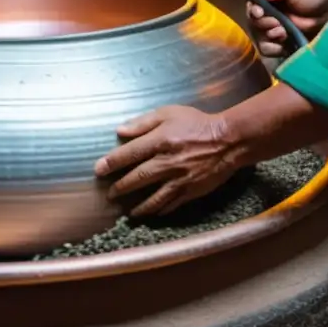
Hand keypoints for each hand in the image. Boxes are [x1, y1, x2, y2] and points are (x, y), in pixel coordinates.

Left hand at [93, 105, 238, 216]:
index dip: (112, 163)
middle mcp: (167, 162)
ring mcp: (179, 179)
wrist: (228, 140)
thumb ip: (143, 122)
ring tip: (128, 212)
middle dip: (121, 188)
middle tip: (110, 194)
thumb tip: (120, 131)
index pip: (129, 154)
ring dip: (138, 206)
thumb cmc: (197, 123)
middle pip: (138, 178)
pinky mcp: (191, 191)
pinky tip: (153, 213)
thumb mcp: (169, 113)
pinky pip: (172, 204)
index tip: (99, 170)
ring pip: (153, 198)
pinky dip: (160, 210)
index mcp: (160, 141)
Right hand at [247, 0, 327, 56]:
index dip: (252, 9)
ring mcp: (272, 30)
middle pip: (251, 21)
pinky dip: (273, 48)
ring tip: (284, 32)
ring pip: (257, 36)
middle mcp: (266, 13)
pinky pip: (266, 50)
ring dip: (269, 35)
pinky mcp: (279, 44)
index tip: (260, 12)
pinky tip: (284, 42)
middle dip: (264, 23)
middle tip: (278, 23)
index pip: (250, 3)